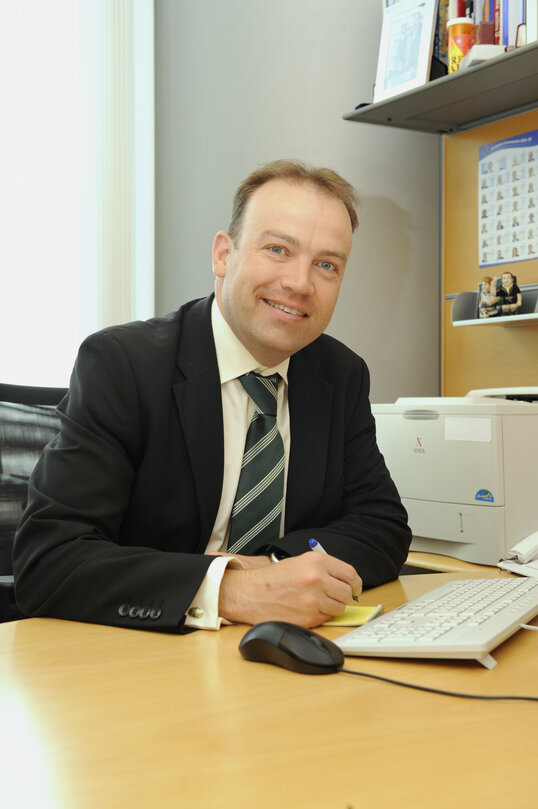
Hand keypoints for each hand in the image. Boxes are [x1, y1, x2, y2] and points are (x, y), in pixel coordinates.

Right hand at [218, 551, 361, 627]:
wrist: (252, 593)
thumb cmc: (274, 579)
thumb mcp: (300, 562)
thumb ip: (325, 568)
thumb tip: (347, 581)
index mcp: (317, 562)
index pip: (350, 574)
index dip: (355, 582)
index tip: (354, 587)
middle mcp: (317, 579)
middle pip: (347, 592)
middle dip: (342, 595)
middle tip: (332, 595)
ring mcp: (313, 600)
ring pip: (339, 608)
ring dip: (332, 607)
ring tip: (316, 601)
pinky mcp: (308, 618)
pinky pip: (326, 619)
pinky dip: (320, 616)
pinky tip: (306, 609)